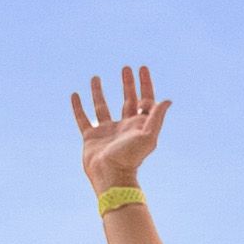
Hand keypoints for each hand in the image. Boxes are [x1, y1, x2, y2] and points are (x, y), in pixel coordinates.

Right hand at [70, 66, 170, 191]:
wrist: (110, 176)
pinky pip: (82, 118)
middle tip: (125, 68)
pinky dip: (78, 107)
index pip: (145, 100)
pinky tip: (75, 94)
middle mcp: (124, 127)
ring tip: (96, 76)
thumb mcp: (148, 135)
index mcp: (139, 125)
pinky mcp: (90, 137)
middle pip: (127, 100)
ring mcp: (107, 131)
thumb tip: (167, 100)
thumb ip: (157, 117)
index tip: (142, 67)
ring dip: (99, 92)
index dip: (145, 84)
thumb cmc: (131, 157)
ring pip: (102, 106)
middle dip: (127, 84)